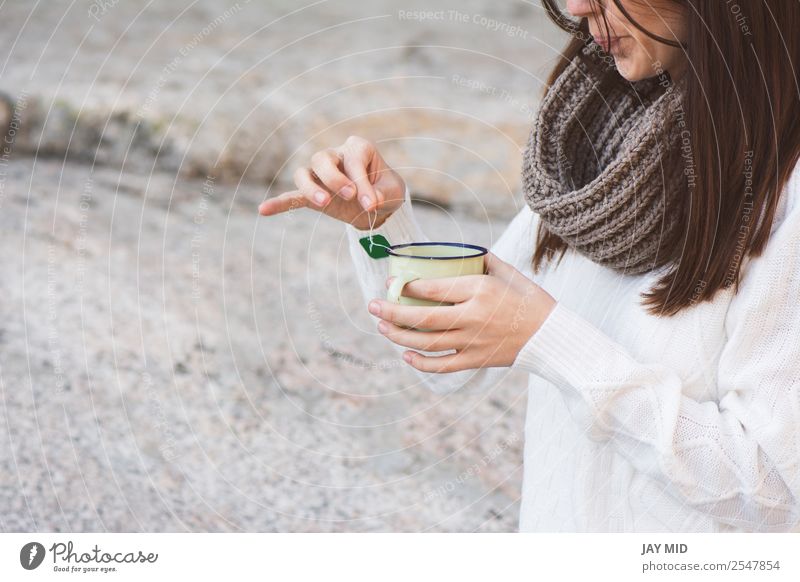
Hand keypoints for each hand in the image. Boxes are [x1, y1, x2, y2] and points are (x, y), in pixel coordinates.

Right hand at [257, 135, 405, 229]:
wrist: (378, 205)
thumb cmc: (386, 190)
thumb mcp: (393, 191)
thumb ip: (383, 194)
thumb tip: (370, 201)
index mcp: (358, 148)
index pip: (353, 161)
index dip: (362, 183)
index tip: (372, 204)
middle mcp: (336, 156)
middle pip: (321, 158)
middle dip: (333, 177)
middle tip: (349, 196)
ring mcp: (321, 175)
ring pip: (304, 173)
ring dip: (311, 188)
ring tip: (324, 203)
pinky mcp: (313, 194)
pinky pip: (293, 196)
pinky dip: (279, 203)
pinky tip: (264, 210)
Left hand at [367, 252, 556, 372]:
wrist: (552, 336)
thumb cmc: (531, 300)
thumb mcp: (510, 273)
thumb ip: (484, 261)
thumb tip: (461, 253)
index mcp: (479, 290)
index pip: (433, 288)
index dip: (406, 286)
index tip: (391, 282)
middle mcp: (473, 316)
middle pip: (422, 317)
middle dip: (392, 311)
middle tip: (372, 306)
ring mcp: (473, 341)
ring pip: (427, 342)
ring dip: (400, 336)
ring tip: (382, 327)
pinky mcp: (476, 361)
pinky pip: (442, 366)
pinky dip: (421, 364)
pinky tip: (405, 355)